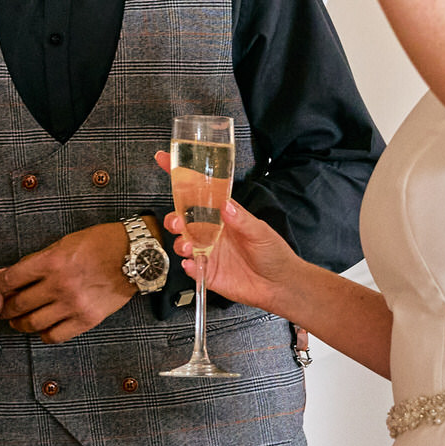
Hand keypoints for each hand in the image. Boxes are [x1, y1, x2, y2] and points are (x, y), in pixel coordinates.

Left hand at [0, 222, 134, 343]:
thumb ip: (35, 261)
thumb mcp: (64, 243)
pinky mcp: (87, 320)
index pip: (11, 279)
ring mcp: (74, 305)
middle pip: (18, 304)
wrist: (134, 257)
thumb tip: (6, 274)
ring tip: (18, 321)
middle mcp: (60, 285)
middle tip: (3, 309)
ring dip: (20, 324)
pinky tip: (42, 327)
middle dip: (5, 308)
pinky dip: (44, 334)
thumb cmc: (98, 244)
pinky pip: (55, 335)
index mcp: (52, 261)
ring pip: (33, 323)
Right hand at [156, 151, 303, 313]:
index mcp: (223, 216)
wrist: (280, 285)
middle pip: (183, 220)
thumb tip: (226, 205)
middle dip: (174, 218)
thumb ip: (242, 219)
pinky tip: (193, 265)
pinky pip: (191, 268)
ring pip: (183, 243)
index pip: (199, 193)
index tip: (164, 159)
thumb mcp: (260, 231)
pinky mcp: (208, 273)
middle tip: (177, 221)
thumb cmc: (274, 253)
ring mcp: (209, 252)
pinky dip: (188, 266)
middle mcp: (212, 232)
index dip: (180, 177)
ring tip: (188, 246)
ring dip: (180, 242)